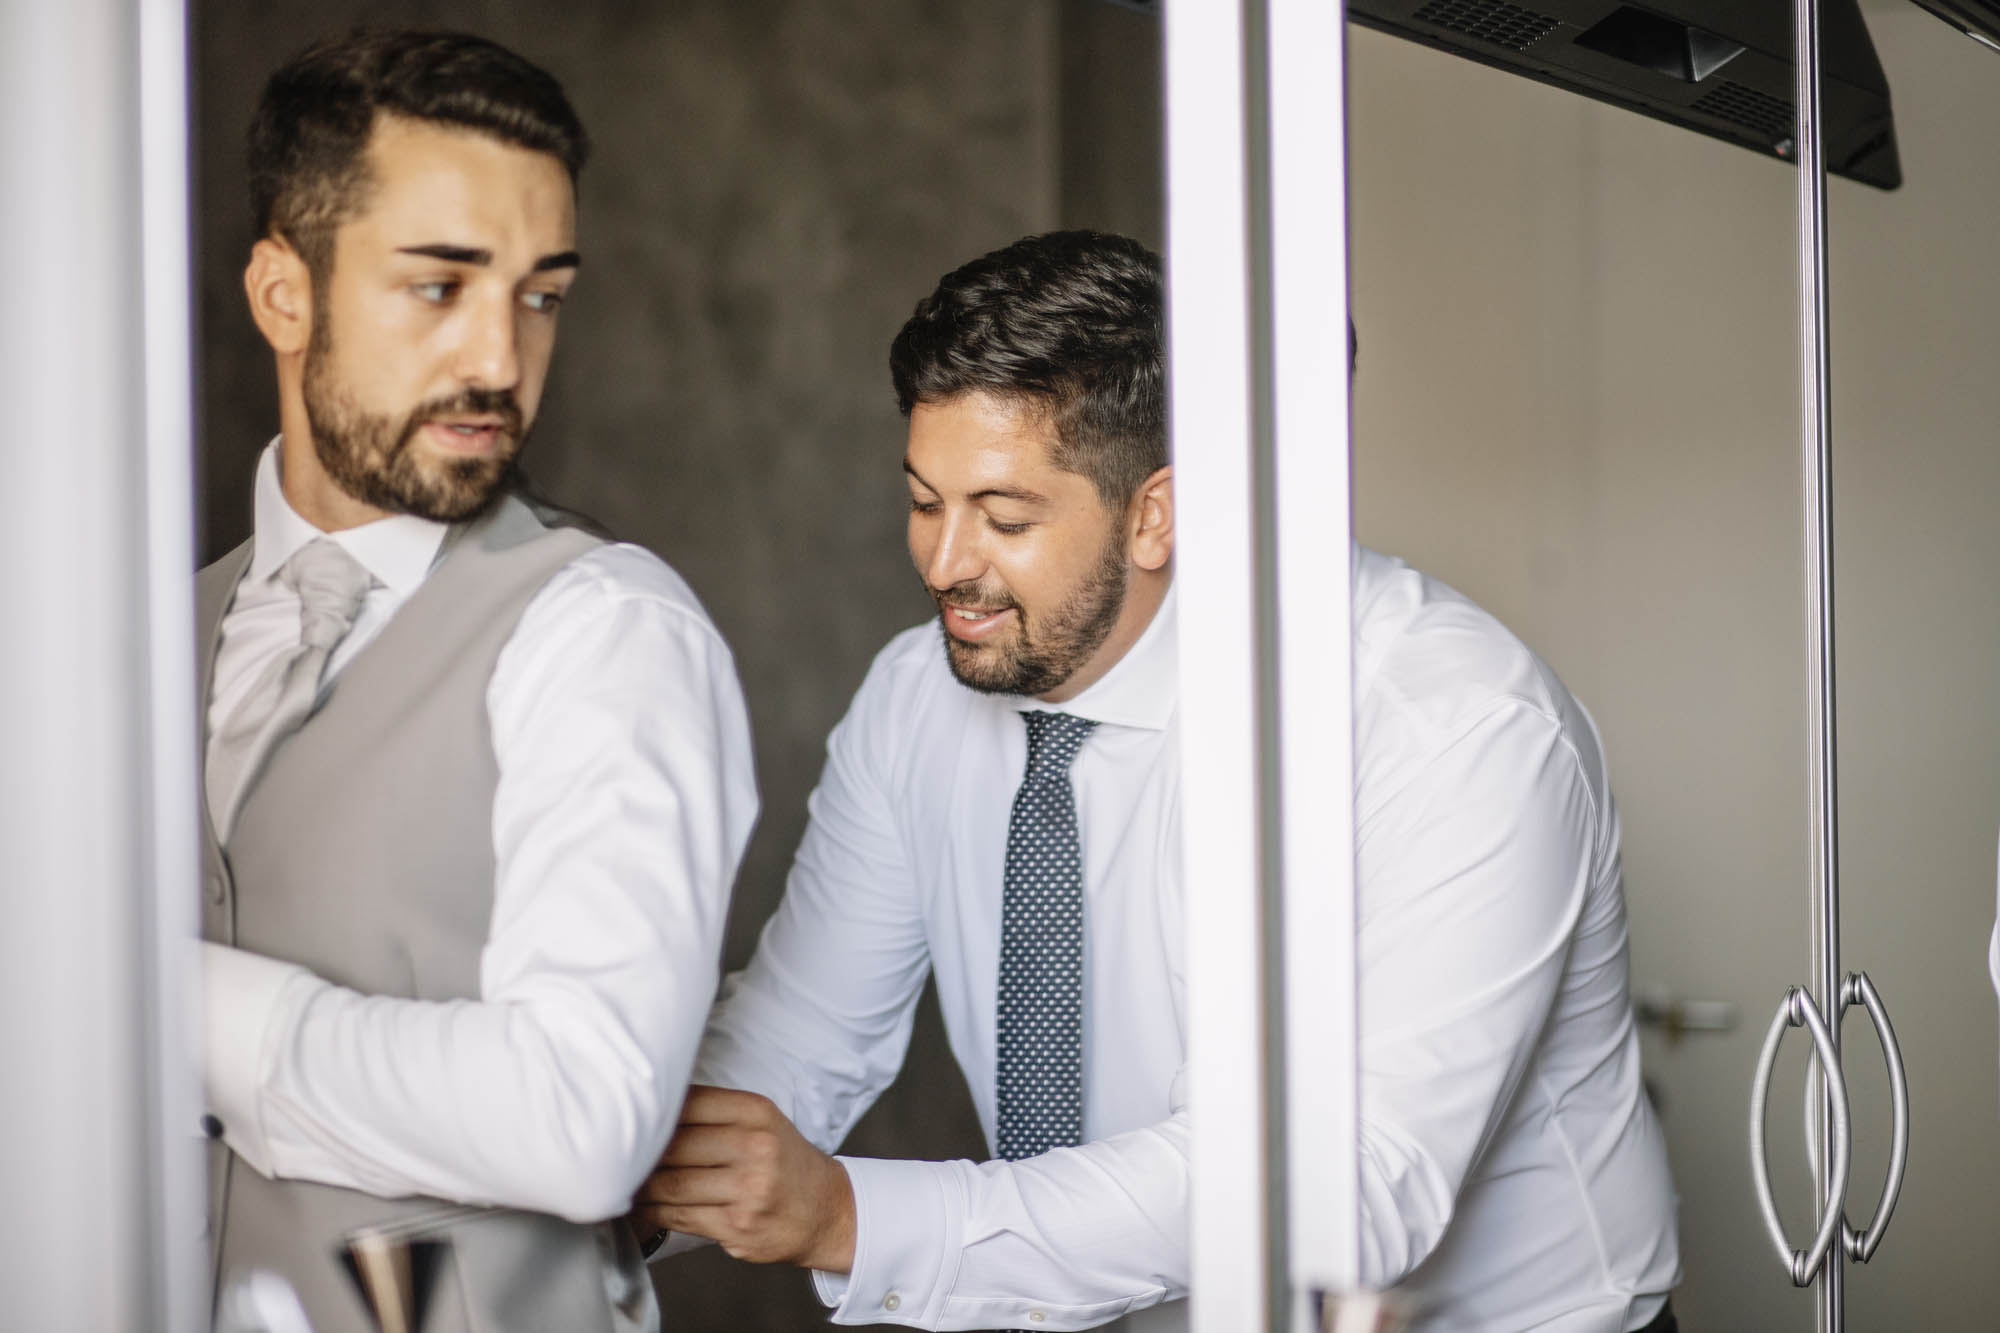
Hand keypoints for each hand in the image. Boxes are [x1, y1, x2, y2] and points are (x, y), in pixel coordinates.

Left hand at [630, 1085, 855, 1271]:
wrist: (828, 1211)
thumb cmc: (784, 1162)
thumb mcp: (762, 1123)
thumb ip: (713, 1114)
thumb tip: (648, 1115)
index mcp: (756, 1113)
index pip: (688, 1103)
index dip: (653, 1113)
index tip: (628, 1118)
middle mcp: (755, 1147)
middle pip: (674, 1145)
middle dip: (640, 1152)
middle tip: (610, 1153)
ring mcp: (747, 1190)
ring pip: (670, 1184)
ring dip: (640, 1185)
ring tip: (621, 1181)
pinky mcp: (737, 1226)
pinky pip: (678, 1216)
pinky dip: (652, 1212)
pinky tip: (640, 1206)